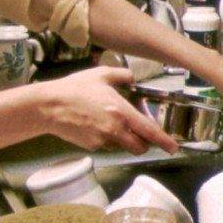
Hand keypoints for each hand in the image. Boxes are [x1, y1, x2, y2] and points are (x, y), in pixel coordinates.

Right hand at [32, 66, 178, 154]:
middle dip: (144, 144)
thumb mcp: (101, 75)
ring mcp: (102, 140)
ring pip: (122, 146)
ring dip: (124, 139)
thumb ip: (122, 75)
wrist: (49, 106)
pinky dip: (106, 138)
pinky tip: (94, 125)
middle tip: (143, 135)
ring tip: (109, 123)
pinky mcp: (91, 147)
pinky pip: (106, 145)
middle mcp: (115, 129)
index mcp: (121, 111)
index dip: (164, 141)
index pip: (149, 131)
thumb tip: (132, 78)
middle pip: (139, 146)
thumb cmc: (75, 88)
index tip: (174, 147)